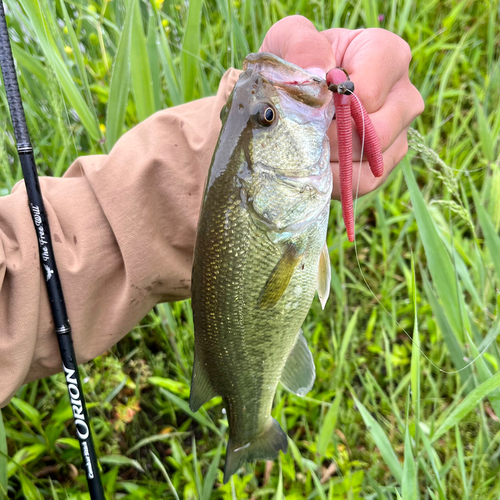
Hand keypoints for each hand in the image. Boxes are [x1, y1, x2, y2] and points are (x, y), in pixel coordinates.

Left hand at [260, 16, 423, 198]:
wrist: (293, 95)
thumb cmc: (295, 63)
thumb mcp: (288, 38)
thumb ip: (302, 45)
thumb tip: (319, 75)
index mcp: (388, 54)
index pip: (367, 95)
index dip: (331, 110)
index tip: (307, 106)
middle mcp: (404, 94)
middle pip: (376, 132)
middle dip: (331, 140)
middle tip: (303, 135)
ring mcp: (399, 132)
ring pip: (373, 161)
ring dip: (332, 163)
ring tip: (308, 150)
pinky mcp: (385, 162)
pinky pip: (367, 182)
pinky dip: (337, 182)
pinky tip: (317, 170)